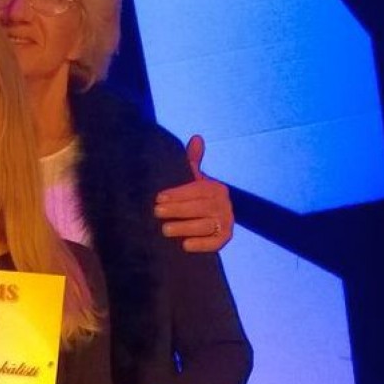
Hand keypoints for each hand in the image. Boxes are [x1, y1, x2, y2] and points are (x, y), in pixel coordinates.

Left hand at [154, 134, 233, 252]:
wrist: (204, 220)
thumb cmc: (192, 197)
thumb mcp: (192, 178)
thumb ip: (192, 160)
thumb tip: (197, 137)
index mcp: (216, 188)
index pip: (197, 189)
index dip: (178, 193)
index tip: (158, 198)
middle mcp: (225, 205)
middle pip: (201, 208)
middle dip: (178, 210)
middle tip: (156, 212)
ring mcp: (227, 222)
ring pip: (206, 225)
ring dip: (186, 227)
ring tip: (165, 229)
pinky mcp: (225, 239)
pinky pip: (215, 243)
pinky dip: (201, 245)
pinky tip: (185, 246)